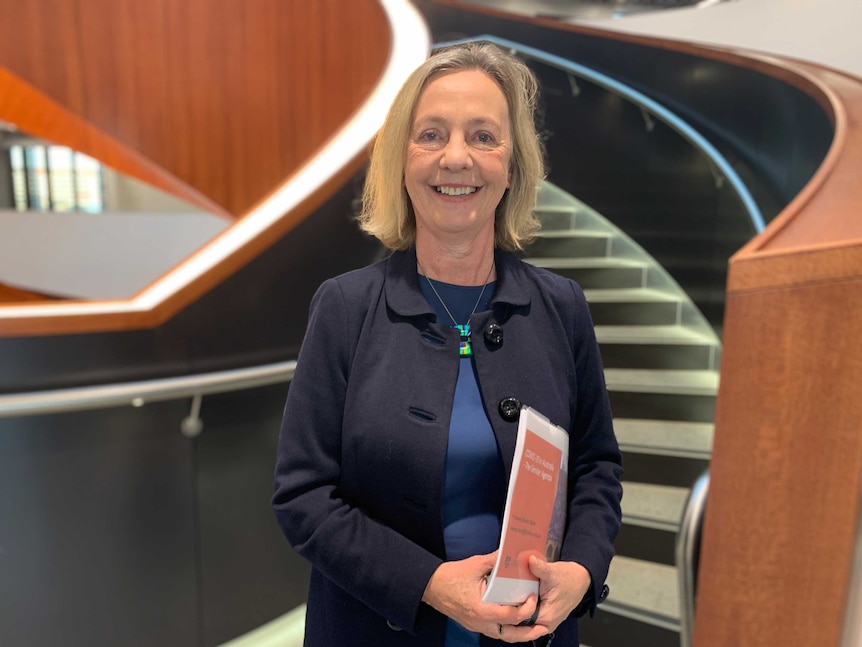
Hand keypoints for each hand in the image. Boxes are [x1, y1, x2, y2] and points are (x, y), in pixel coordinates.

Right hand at [421, 552, 540, 640]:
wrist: (431, 586)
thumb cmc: (451, 576)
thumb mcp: (475, 564)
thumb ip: (496, 560)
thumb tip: (512, 552)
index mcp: (482, 609)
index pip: (511, 616)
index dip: (526, 609)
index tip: (533, 598)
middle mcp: (481, 622)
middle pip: (510, 635)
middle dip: (529, 633)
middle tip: (544, 627)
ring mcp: (477, 625)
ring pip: (503, 636)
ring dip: (519, 633)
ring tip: (534, 628)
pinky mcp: (474, 624)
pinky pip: (495, 631)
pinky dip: (508, 629)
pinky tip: (515, 622)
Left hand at [492, 557, 590, 641]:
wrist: (581, 578)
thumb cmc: (570, 578)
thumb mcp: (553, 571)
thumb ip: (539, 568)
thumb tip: (528, 559)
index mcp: (546, 617)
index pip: (520, 618)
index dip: (509, 607)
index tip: (498, 595)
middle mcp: (545, 623)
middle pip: (520, 619)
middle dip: (510, 607)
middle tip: (497, 593)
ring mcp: (545, 621)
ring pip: (523, 618)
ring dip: (515, 606)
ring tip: (503, 593)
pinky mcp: (544, 615)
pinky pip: (528, 614)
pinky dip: (522, 605)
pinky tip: (515, 594)